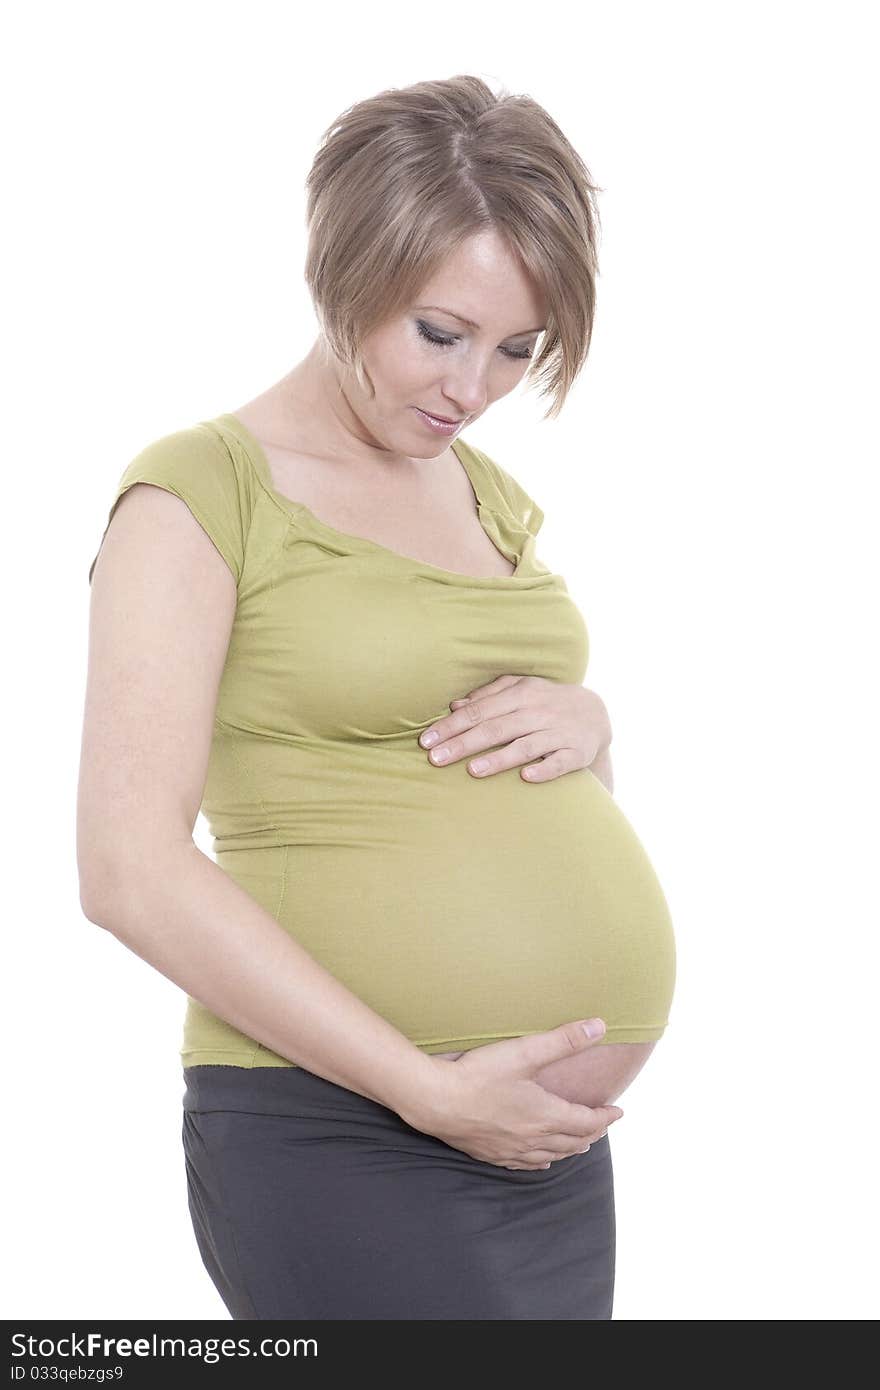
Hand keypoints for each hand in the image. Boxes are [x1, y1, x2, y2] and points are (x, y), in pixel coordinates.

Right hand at [400, 1019, 623, 1169]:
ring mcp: (511, 1150)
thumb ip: (564, 1040)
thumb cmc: (479, 1075)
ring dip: (570, 1149)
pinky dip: (541, 1161)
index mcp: (546, 1115)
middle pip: (572, 1142)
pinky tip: (538, 1159)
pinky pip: (525, 1165)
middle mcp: (533, 1139)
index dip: (605, 1117)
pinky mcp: (491, 1155)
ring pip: (551, 1156)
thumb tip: (600, 1027)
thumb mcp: (525, 1052)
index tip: (617, 1111)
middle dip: (591, 1133)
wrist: (436, 1101)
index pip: (586, 1121)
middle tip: (601, 1125)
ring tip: (579, 1144)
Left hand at [418, 675, 612, 786]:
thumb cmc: (546, 702)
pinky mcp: (577, 753)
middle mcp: (539, 711)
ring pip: (526, 746)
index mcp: (522, 694)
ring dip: (499, 758)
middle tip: (435, 759)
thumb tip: (455, 706)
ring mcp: (559, 732)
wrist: (596, 714)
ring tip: (472, 770)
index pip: (479, 711)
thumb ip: (489, 695)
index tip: (427, 741)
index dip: (452, 726)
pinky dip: (544, 770)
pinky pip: (559, 763)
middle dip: (463, 743)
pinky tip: (525, 778)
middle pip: (496, 728)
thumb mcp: (521, 690)